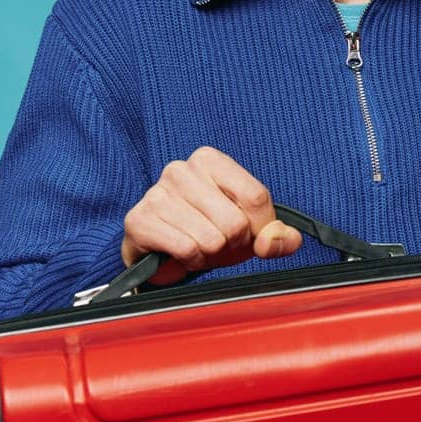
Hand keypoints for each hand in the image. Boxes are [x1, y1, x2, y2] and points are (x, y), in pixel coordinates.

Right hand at [121, 146, 301, 284]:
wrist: (164, 250)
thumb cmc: (211, 230)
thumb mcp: (253, 230)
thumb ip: (280, 236)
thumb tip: (273, 242)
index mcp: (211, 160)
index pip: (256, 196)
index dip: (262, 227)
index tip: (253, 234)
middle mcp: (181, 170)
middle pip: (235, 221)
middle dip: (234, 243)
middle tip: (221, 242)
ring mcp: (156, 193)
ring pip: (211, 239)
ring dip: (212, 254)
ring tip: (201, 246)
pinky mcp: (140, 220)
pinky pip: (187, 249)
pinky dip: (192, 260)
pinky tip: (183, 253)